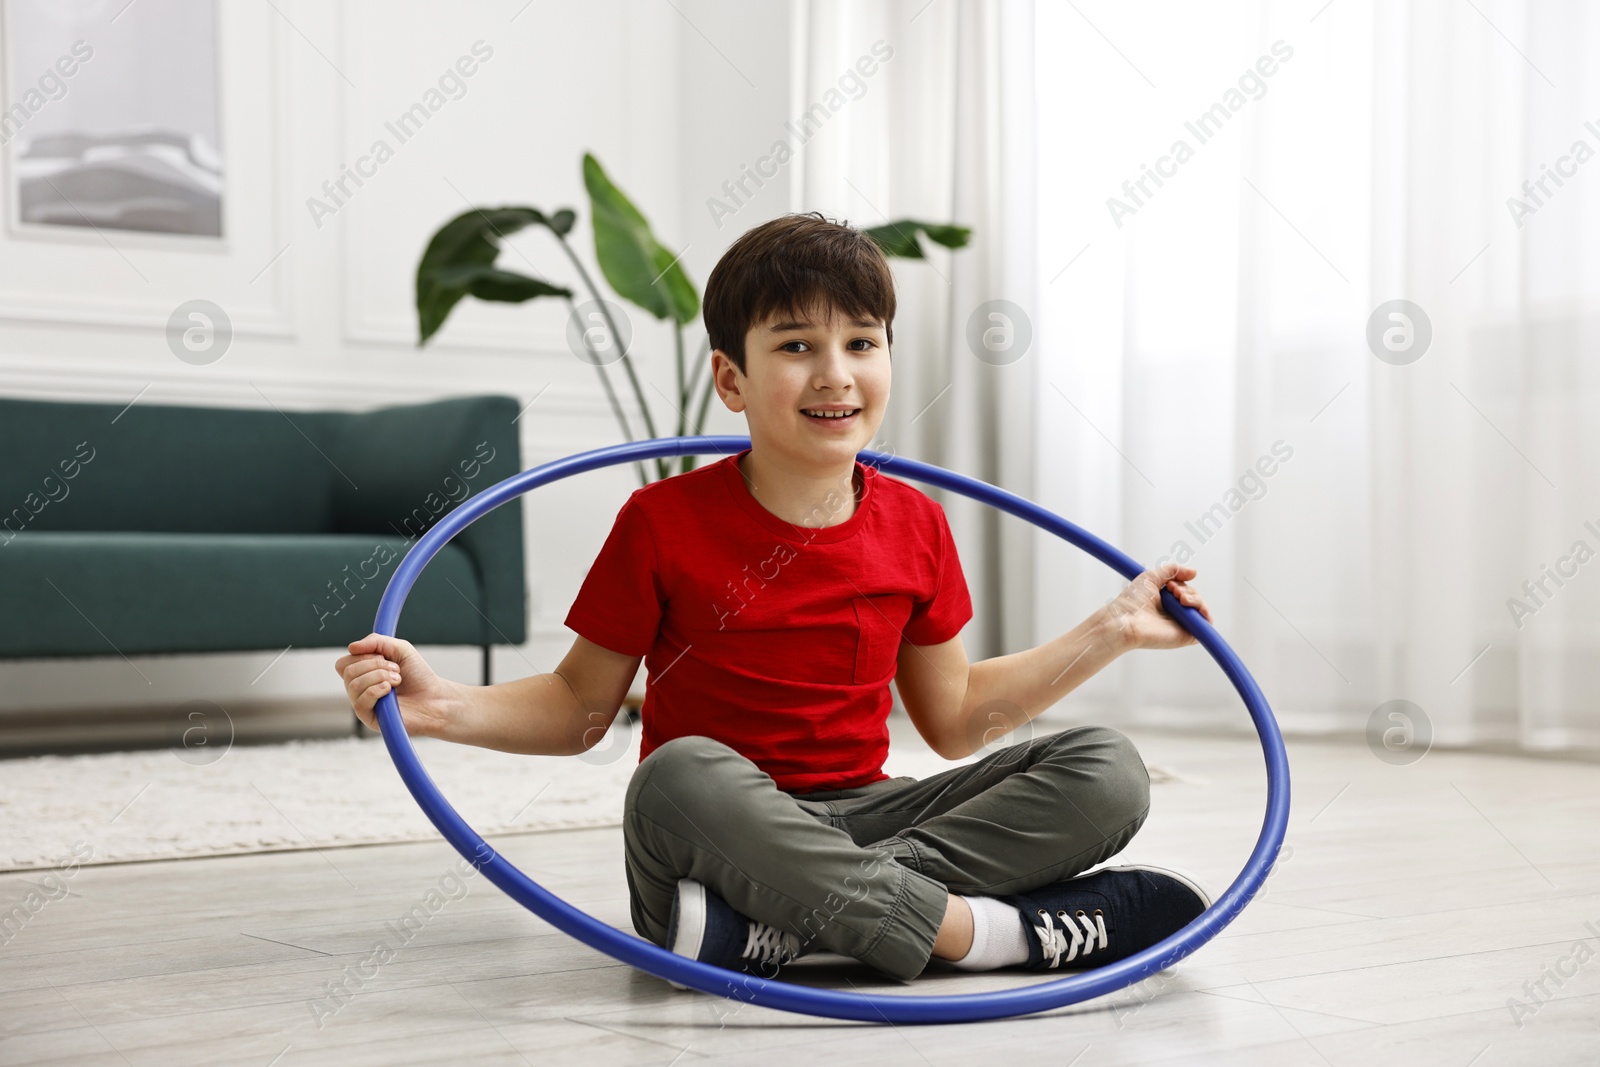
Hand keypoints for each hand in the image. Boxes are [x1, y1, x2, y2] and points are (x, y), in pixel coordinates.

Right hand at [334, 633, 461, 737]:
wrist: (436, 698)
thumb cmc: (418, 676)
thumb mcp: (400, 649)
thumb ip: (376, 641)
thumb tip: (351, 647)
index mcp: (363, 674)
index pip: (343, 663)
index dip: (361, 655)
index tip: (383, 656)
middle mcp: (360, 690)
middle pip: (348, 671)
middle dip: (375, 665)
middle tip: (396, 670)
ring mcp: (363, 705)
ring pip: (353, 685)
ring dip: (379, 676)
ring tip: (397, 679)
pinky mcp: (370, 719)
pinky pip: (359, 702)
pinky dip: (376, 690)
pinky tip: (390, 690)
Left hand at [1102, 563, 1212, 651]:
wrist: (1126, 620)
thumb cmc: (1133, 600)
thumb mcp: (1152, 576)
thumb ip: (1173, 570)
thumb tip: (1195, 572)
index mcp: (1167, 602)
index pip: (1186, 591)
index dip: (1183, 585)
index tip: (1169, 585)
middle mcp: (1175, 614)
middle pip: (1196, 599)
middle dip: (1189, 591)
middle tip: (1172, 591)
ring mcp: (1182, 625)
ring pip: (1203, 609)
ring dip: (1196, 599)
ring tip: (1179, 598)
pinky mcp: (1187, 636)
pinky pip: (1206, 625)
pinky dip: (1205, 614)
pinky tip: (1189, 606)